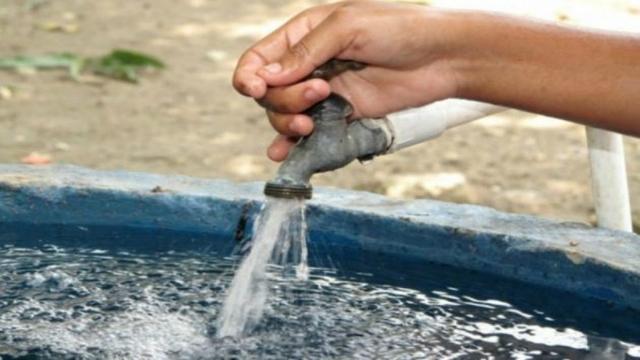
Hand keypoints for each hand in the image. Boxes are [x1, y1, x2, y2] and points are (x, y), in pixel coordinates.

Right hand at [232, 1, 460, 160]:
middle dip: (284, 100)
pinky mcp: (342, 115)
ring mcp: (324, 93)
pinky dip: (294, 144)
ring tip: (311, 124)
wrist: (441, 58)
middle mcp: (308, 65)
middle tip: (319, 93)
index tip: (256, 90)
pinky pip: (310, 133)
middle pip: (270, 93)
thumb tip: (267, 78)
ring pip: (285, 115)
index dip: (249, 77)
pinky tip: (284, 153)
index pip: (259, 59)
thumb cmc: (398, 30)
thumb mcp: (347, 28)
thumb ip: (305, 53)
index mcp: (303, 35)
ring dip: (289, 123)